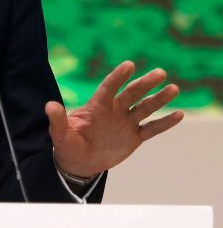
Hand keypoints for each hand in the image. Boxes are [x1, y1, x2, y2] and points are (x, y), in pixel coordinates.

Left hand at [46, 60, 183, 177]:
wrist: (79, 163)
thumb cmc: (68, 145)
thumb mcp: (60, 134)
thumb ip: (58, 120)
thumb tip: (49, 105)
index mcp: (97, 106)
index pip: (109, 88)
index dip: (118, 77)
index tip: (129, 64)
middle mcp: (114, 110)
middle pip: (132, 93)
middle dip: (145, 83)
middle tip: (160, 73)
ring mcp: (125, 122)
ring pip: (145, 108)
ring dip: (159, 99)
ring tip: (174, 88)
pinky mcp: (134, 137)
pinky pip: (152, 129)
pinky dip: (165, 123)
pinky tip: (179, 114)